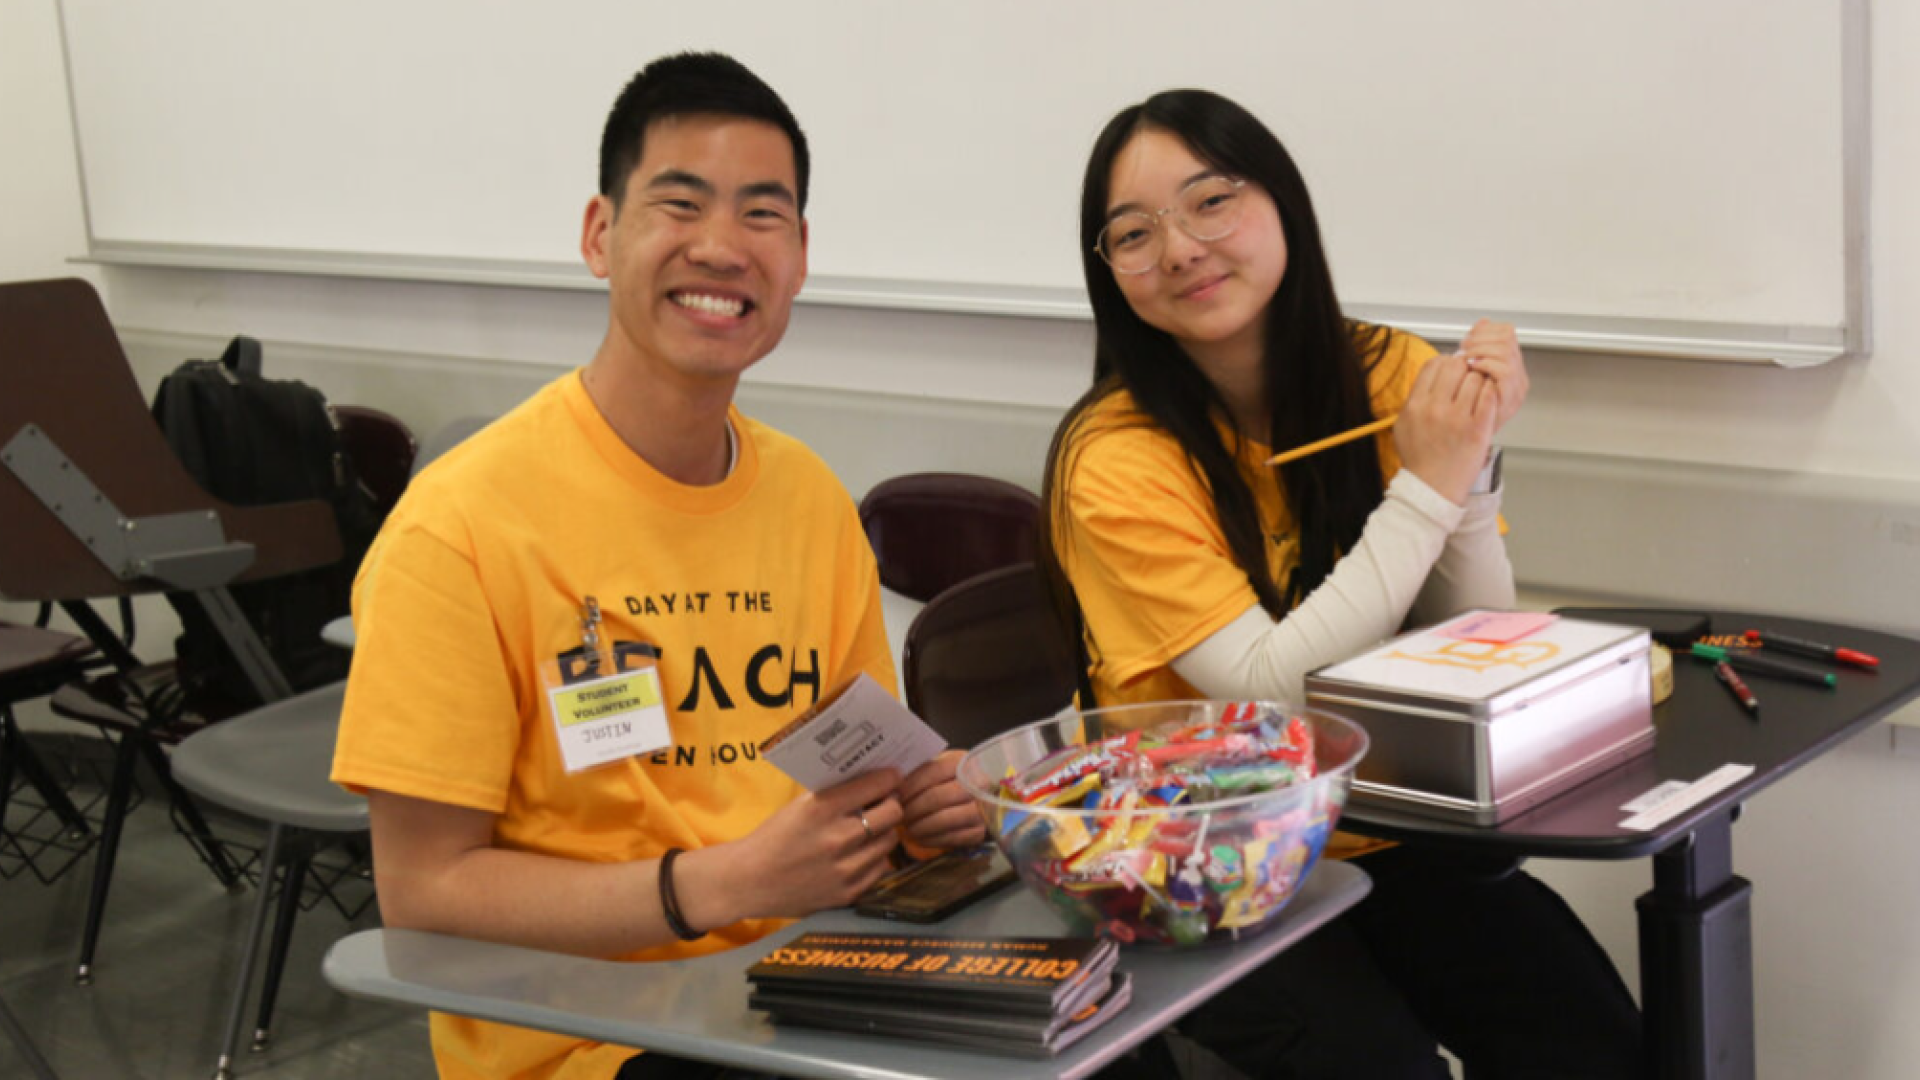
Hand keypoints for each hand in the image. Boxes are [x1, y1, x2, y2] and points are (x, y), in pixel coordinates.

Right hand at [722, 768, 902, 919]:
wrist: (749, 880)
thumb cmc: (774, 837)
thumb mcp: (799, 805)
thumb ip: (835, 794)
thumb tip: (872, 780)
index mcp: (822, 809)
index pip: (876, 785)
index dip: (889, 778)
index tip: (892, 777)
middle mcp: (837, 838)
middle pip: (892, 813)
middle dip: (891, 804)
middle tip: (885, 802)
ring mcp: (844, 869)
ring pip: (889, 841)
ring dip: (883, 833)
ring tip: (870, 829)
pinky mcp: (847, 893)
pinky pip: (880, 868)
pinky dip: (874, 858)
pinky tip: (859, 853)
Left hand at [897, 751, 987, 850]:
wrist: (980, 800)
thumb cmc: (950, 781)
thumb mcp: (939, 767)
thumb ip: (921, 771)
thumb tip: (893, 784)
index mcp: (964, 762)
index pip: (933, 771)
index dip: (911, 785)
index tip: (896, 795)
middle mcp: (977, 784)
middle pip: (937, 797)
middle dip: (913, 808)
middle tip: (899, 815)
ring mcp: (981, 809)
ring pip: (943, 819)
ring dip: (920, 826)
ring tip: (907, 828)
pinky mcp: (979, 832)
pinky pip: (950, 838)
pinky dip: (930, 839)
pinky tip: (919, 838)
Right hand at [1394, 350, 1497, 504]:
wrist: (1432, 488)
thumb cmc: (1419, 459)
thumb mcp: (1403, 425)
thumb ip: (1415, 398)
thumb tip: (1430, 377)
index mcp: (1415, 404)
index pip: (1434, 364)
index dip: (1446, 363)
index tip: (1451, 371)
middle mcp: (1435, 408)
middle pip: (1456, 366)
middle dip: (1464, 370)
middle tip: (1466, 380)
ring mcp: (1457, 418)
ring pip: (1476, 379)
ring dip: (1479, 383)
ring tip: (1476, 395)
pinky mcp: (1477, 429)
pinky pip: (1489, 396)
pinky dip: (1490, 394)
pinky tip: (1485, 402)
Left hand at [1455, 318, 1527, 431]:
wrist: (1464, 445)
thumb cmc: (1466, 415)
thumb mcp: (1472, 376)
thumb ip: (1478, 349)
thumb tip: (1481, 322)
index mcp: (1510, 366)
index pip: (1506, 332)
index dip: (1485, 330)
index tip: (1468, 339)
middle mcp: (1517, 375)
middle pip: (1507, 338)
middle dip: (1481, 339)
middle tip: (1465, 349)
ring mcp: (1516, 387)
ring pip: (1506, 351)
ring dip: (1481, 350)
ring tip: (1467, 359)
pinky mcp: (1510, 398)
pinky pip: (1504, 371)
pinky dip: (1486, 365)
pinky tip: (1473, 369)